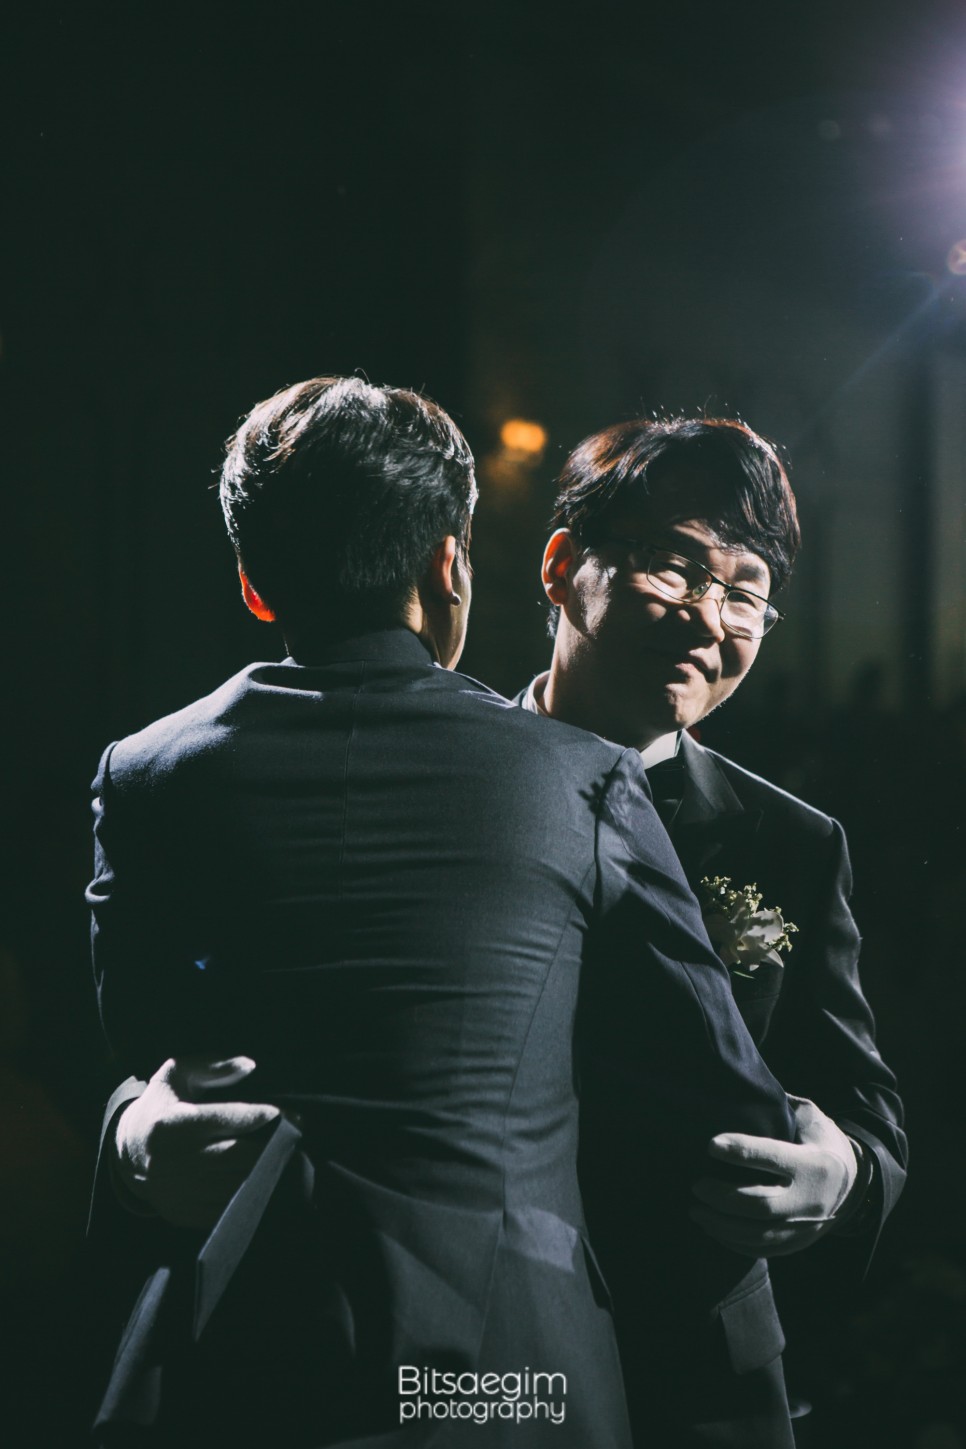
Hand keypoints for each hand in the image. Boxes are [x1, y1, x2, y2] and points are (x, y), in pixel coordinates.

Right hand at [114, 1056, 280, 1230]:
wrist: (128, 1152)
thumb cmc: (161, 1105)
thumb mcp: (177, 1074)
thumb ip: (213, 1066)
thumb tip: (250, 1065)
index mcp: (169, 1124)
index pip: (222, 1119)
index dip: (257, 1116)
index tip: (285, 1113)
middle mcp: (170, 1160)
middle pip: (234, 1155)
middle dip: (270, 1146)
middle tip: (295, 1135)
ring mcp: (176, 1190)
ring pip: (233, 1184)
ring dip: (265, 1172)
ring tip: (289, 1157)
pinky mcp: (183, 1212)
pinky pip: (226, 1208)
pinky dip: (250, 1196)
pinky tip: (268, 1180)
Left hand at [690, 1095, 859, 1256]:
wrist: (854, 1185)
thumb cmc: (821, 1142)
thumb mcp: (810, 1119)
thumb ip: (781, 1106)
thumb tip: (743, 1086)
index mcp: (814, 1163)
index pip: (773, 1157)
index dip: (740, 1152)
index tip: (710, 1145)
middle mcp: (811, 1198)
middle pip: (761, 1204)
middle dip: (723, 1197)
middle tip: (696, 1185)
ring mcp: (806, 1226)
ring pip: (759, 1233)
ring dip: (722, 1224)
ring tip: (696, 1209)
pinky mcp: (799, 1243)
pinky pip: (763, 1249)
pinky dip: (734, 1241)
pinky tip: (713, 1228)